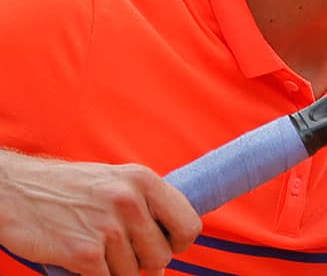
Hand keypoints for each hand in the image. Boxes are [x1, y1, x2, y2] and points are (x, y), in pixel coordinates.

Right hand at [0, 150, 200, 275]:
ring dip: (115, 269)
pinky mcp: (84, 252)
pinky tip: (81, 259)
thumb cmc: (69, 190)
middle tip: (119, 251)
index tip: (164, 246)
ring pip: (134, 273)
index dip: (179, 243)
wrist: (14, 191)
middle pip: (162, 256)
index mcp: (143, 180)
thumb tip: (167, 257)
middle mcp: (129, 200)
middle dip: (144, 261)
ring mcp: (107, 227)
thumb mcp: (116, 183)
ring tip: (95, 248)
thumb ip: (146, 210)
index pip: (189, 225)